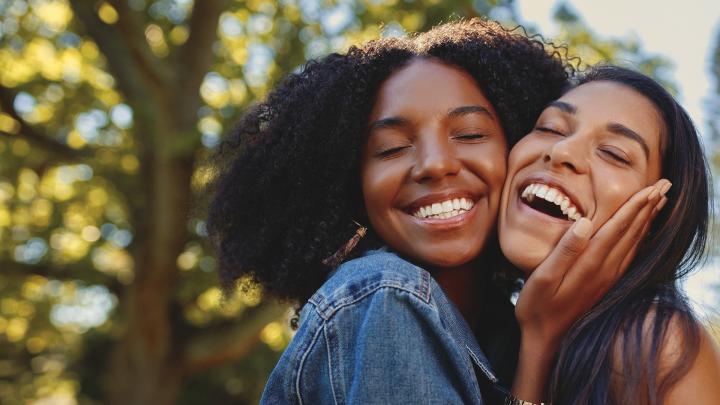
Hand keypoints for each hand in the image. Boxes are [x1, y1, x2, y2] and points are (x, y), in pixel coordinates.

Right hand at [516, 178, 670, 348]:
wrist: (546, 340)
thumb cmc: (537, 307)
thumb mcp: (542, 278)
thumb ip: (565, 251)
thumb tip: (584, 222)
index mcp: (590, 264)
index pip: (617, 228)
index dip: (634, 206)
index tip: (650, 187)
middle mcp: (605, 270)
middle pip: (632, 232)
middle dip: (648, 207)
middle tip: (665, 185)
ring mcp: (608, 279)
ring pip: (634, 243)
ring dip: (647, 220)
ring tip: (660, 201)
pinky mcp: (606, 285)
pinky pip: (630, 255)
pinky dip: (640, 238)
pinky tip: (643, 230)